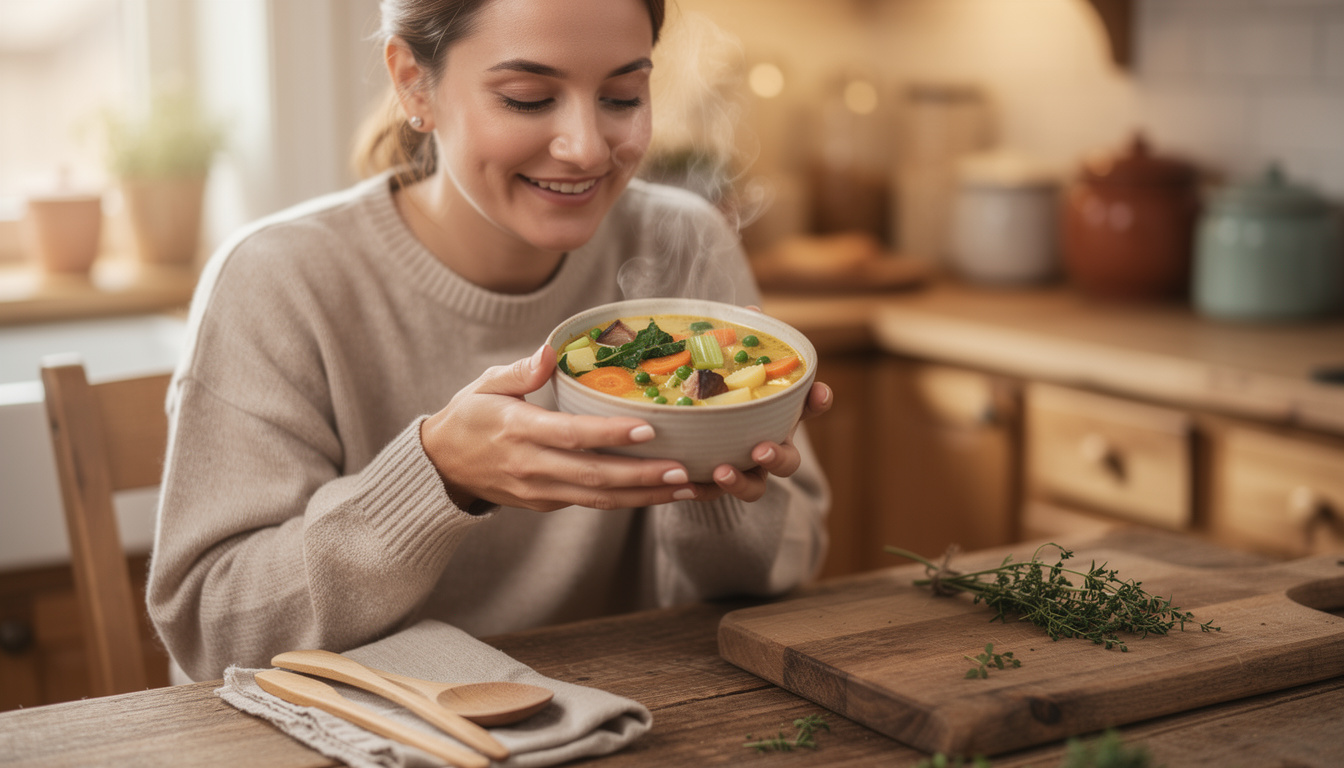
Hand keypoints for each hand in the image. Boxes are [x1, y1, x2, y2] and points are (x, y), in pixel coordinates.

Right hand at [420, 344, 699, 511]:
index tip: (648, 429)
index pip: (571, 435)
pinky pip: (590, 503)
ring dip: (645, 496)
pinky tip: (659, 492)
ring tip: (686, 489)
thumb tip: (551, 351)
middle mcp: (531, 466)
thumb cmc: (469, 416)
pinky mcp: (545, 504)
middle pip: (594, 476)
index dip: (610, 435)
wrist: (440, 466)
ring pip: (599, 498)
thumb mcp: (485, 385)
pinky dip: (627, 500)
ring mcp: (539, 490)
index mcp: (518, 430)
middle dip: (642, 476)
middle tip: (684, 471)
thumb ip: (520, 371)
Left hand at [692, 302, 832, 502]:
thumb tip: (752, 311)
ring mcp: (743, 470)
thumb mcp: (726, 364)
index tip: (819, 392)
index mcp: (776, 414)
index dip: (819, 401)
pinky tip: (687, 486)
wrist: (685, 427)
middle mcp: (767, 444)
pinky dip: (702, 491)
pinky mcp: (714, 485)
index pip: (809, 407)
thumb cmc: (716, 388)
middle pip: (788, 460)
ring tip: (721, 470)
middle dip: (778, 455)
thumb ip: (741, 342)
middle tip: (761, 448)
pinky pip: (713, 495)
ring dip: (741, 481)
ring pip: (755, 486)